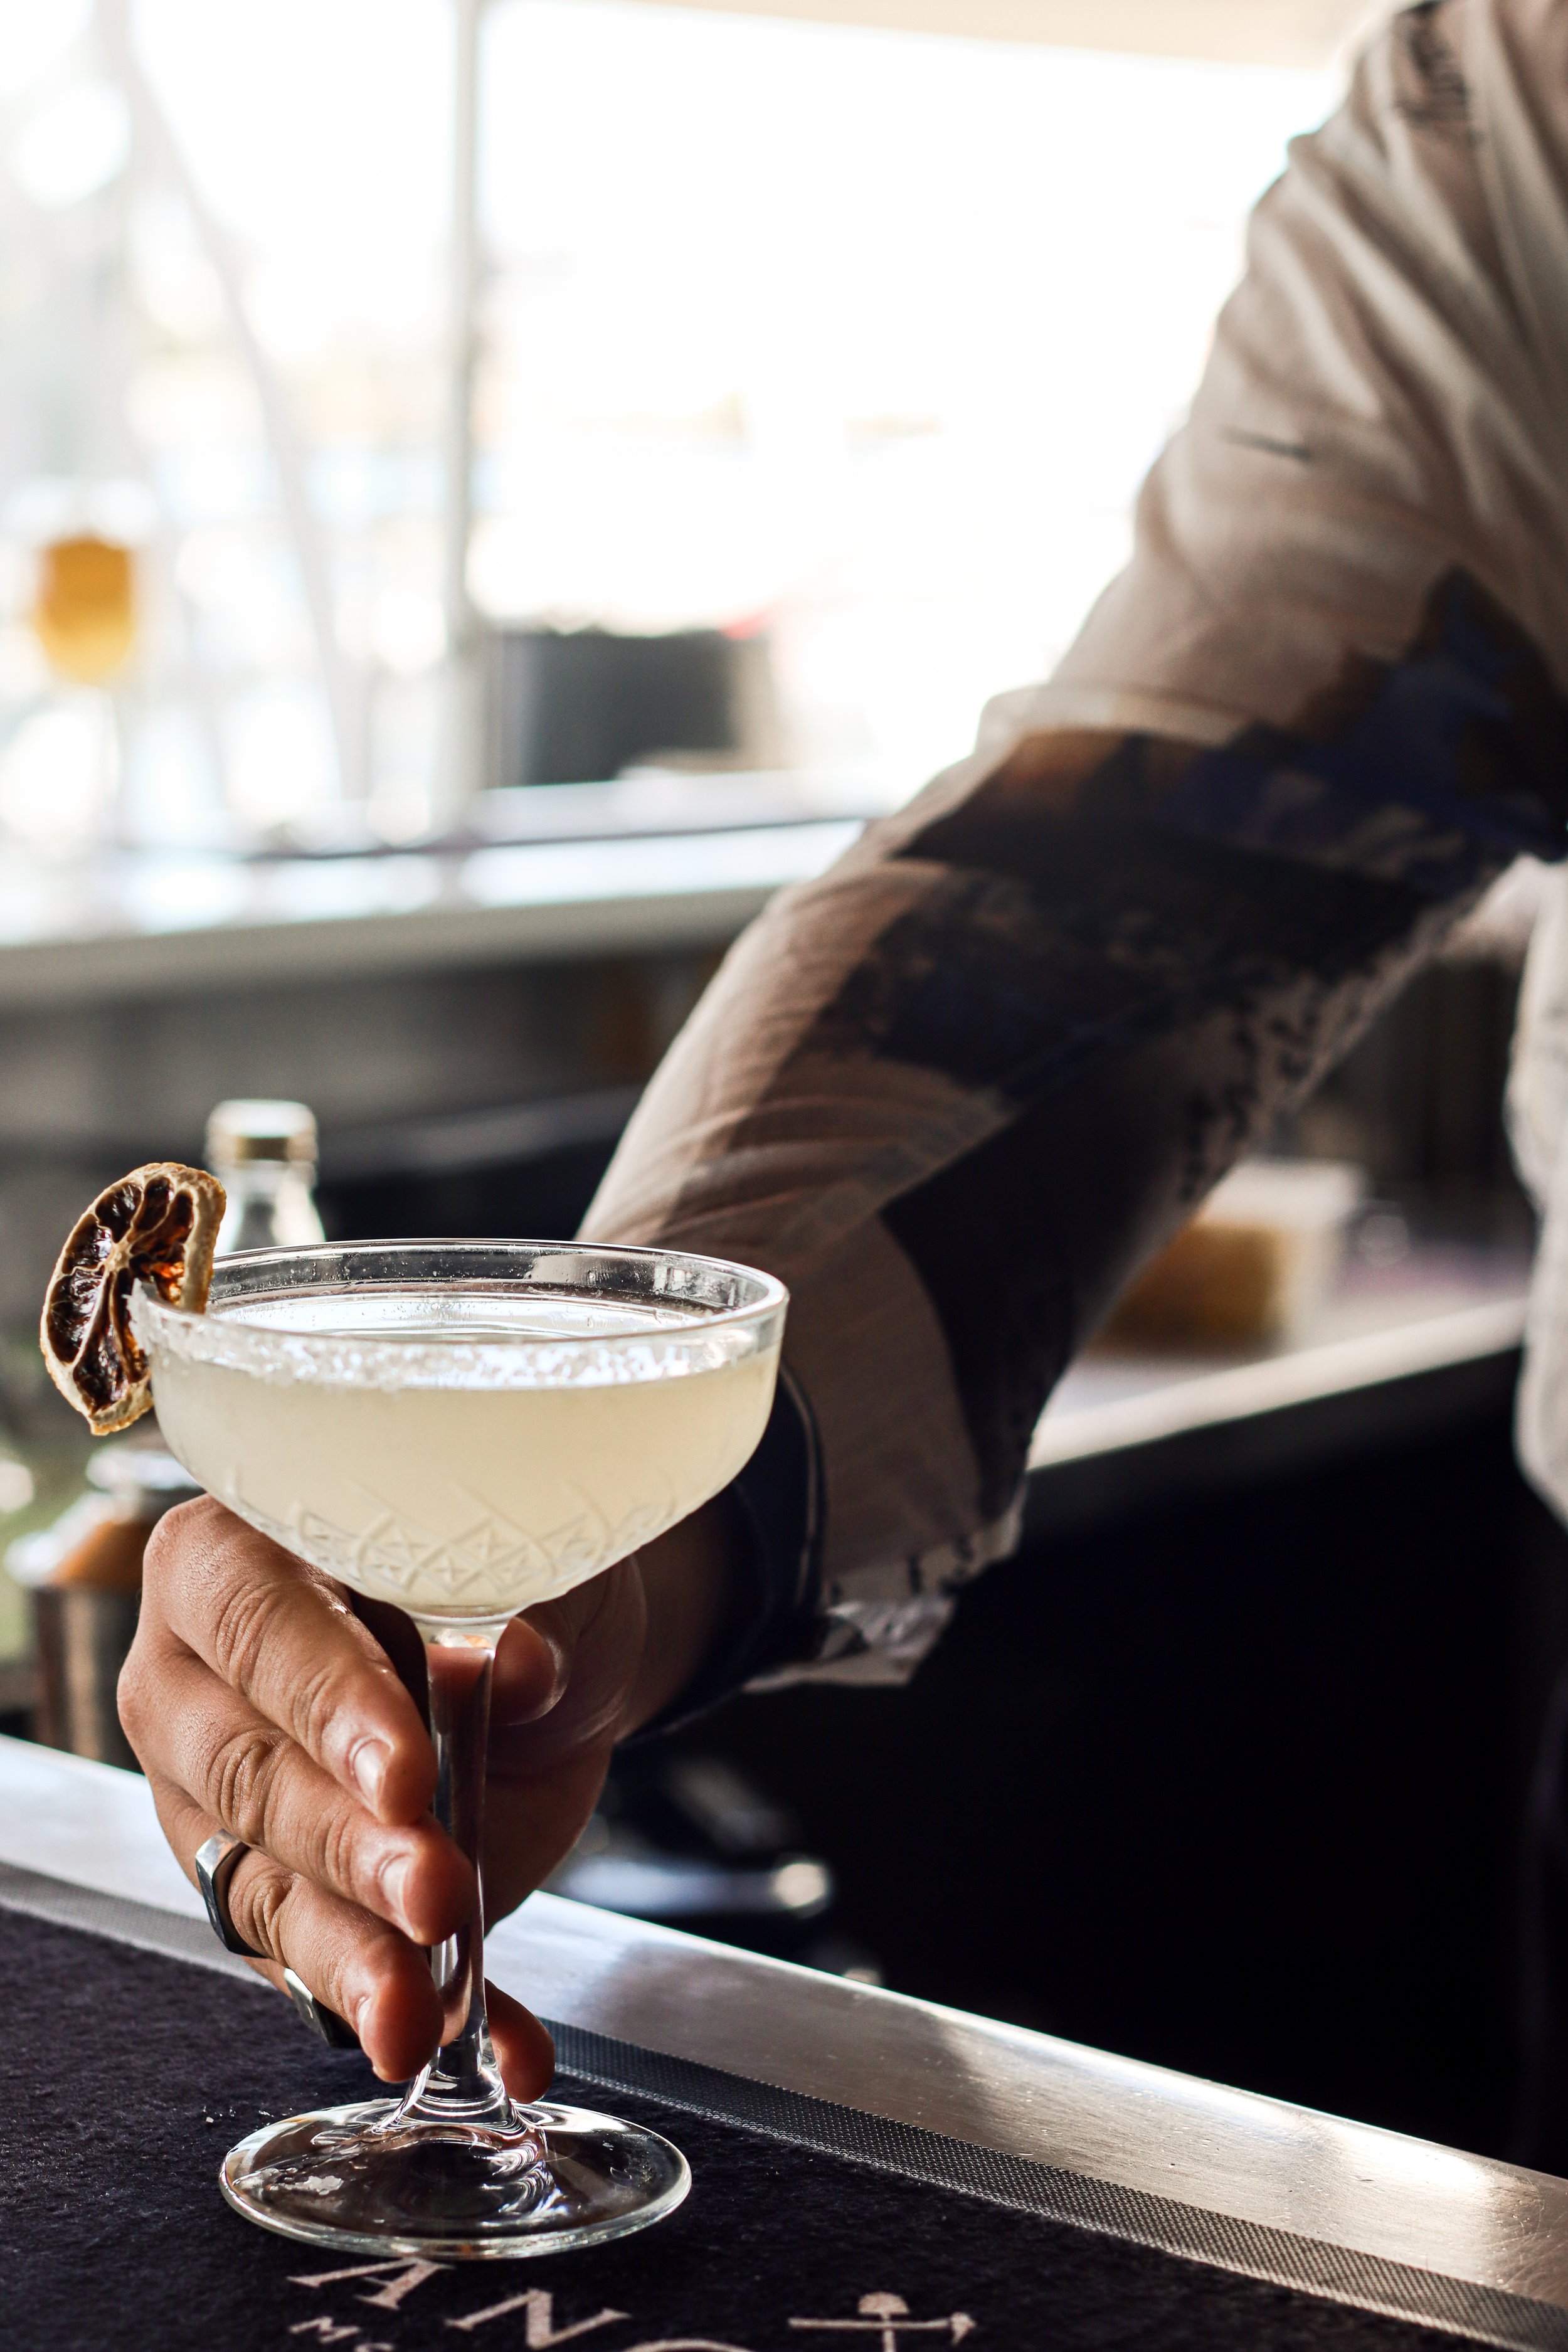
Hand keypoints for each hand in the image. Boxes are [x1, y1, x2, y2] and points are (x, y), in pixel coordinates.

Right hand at [118, 1493, 734, 2094]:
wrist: (543, 1657)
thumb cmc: (503, 1574)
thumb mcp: (528, 1559)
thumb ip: (516, 1603)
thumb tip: (520, 1662)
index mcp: (223, 1564)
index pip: (260, 1631)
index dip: (330, 1704)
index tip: (405, 1775)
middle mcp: (193, 1691)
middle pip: (249, 1778)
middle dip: (348, 1847)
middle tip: (436, 1889)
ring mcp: (220, 1813)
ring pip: (267, 1896)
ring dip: (355, 1960)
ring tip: (422, 2013)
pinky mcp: (283, 1902)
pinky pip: (334, 1969)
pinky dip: (420, 2010)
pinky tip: (498, 2045)